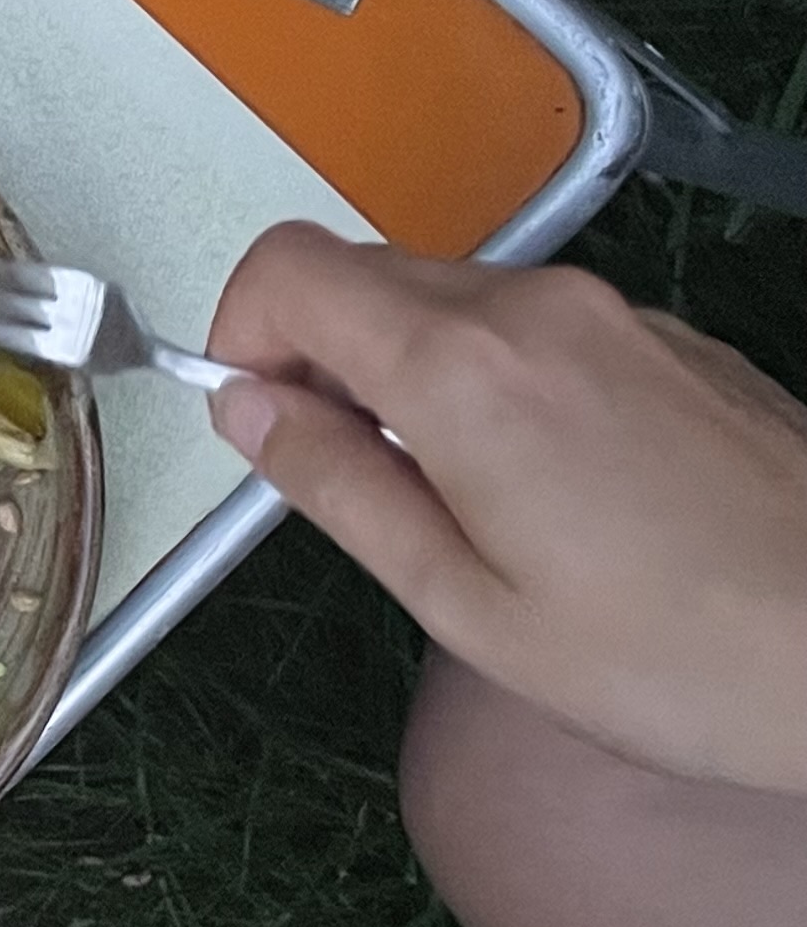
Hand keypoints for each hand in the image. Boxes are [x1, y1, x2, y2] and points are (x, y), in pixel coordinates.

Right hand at [209, 228, 806, 793]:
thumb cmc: (684, 657)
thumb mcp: (468, 606)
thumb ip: (339, 488)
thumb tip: (249, 411)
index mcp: (463, 369)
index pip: (288, 268)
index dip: (242, 333)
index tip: (263, 419)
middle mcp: (537, 310)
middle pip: (365, 272)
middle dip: (323, 355)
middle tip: (357, 478)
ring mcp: (616, 314)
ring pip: (452, 297)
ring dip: (413, 369)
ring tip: (465, 500)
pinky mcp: (674, 339)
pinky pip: (539, 326)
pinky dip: (500, 377)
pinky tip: (557, 489)